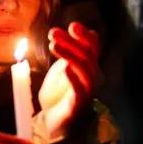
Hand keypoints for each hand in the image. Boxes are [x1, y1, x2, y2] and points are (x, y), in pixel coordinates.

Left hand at [37, 22, 101, 138]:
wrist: (50, 117)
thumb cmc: (56, 92)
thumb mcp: (59, 67)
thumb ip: (64, 52)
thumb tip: (58, 31)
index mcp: (89, 66)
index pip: (93, 47)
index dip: (84, 35)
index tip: (71, 26)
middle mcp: (92, 77)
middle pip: (87, 55)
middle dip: (71, 41)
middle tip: (53, 34)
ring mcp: (87, 90)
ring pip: (84, 69)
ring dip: (70, 55)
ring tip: (54, 45)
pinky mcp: (78, 104)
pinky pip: (80, 90)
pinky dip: (74, 79)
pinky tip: (66, 69)